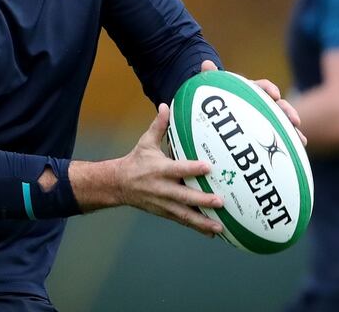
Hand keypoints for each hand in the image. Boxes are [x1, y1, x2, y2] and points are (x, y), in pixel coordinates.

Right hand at [115, 103, 223, 236]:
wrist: (118, 185)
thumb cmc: (136, 161)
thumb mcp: (145, 143)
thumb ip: (158, 126)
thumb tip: (166, 105)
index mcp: (159, 170)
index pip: (177, 169)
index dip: (192, 169)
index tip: (208, 167)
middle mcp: (162, 188)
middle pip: (184, 196)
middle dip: (202, 200)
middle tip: (220, 201)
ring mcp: (164, 203)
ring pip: (185, 214)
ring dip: (203, 221)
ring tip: (220, 227)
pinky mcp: (165, 213)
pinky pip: (183, 221)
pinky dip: (198, 227)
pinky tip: (215, 232)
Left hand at [200, 60, 306, 145]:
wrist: (218, 115)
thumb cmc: (216, 100)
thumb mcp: (213, 90)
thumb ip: (211, 77)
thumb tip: (206, 63)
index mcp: (251, 92)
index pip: (263, 87)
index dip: (269, 90)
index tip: (274, 95)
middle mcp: (262, 104)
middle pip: (279, 106)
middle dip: (288, 112)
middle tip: (295, 120)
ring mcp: (266, 119)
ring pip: (283, 123)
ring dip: (293, 130)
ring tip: (302, 140)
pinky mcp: (267, 133)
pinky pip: (279, 138)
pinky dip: (288, 144)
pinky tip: (296, 153)